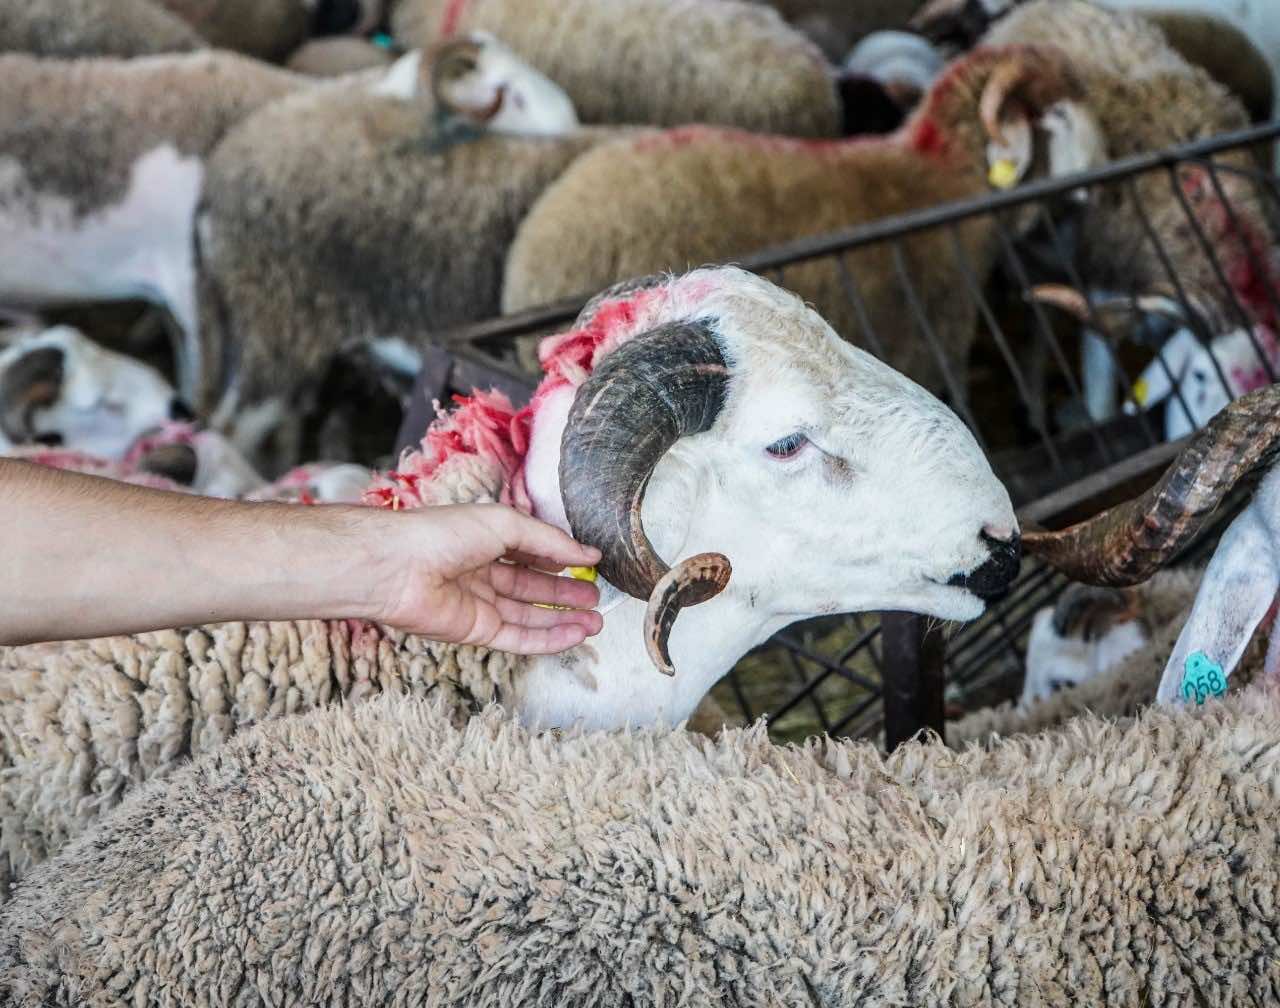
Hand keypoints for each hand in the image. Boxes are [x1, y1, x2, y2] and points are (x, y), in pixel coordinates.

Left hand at [372, 503, 603, 653]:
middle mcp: (483, 572)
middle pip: (533, 588)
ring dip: (563, 620)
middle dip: (567, 594)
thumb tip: (589, 554)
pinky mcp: (475, 632)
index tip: (591, 565)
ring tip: (596, 622)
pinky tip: (573, 636)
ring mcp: (479, 604)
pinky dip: (546, 639)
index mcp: (486, 540)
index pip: (531, 552)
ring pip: (529, 616)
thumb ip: (549, 542)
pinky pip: (517, 638)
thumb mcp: (505, 524)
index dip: (560, 559)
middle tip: (597, 599)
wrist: (397, 567)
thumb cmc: (443, 534)